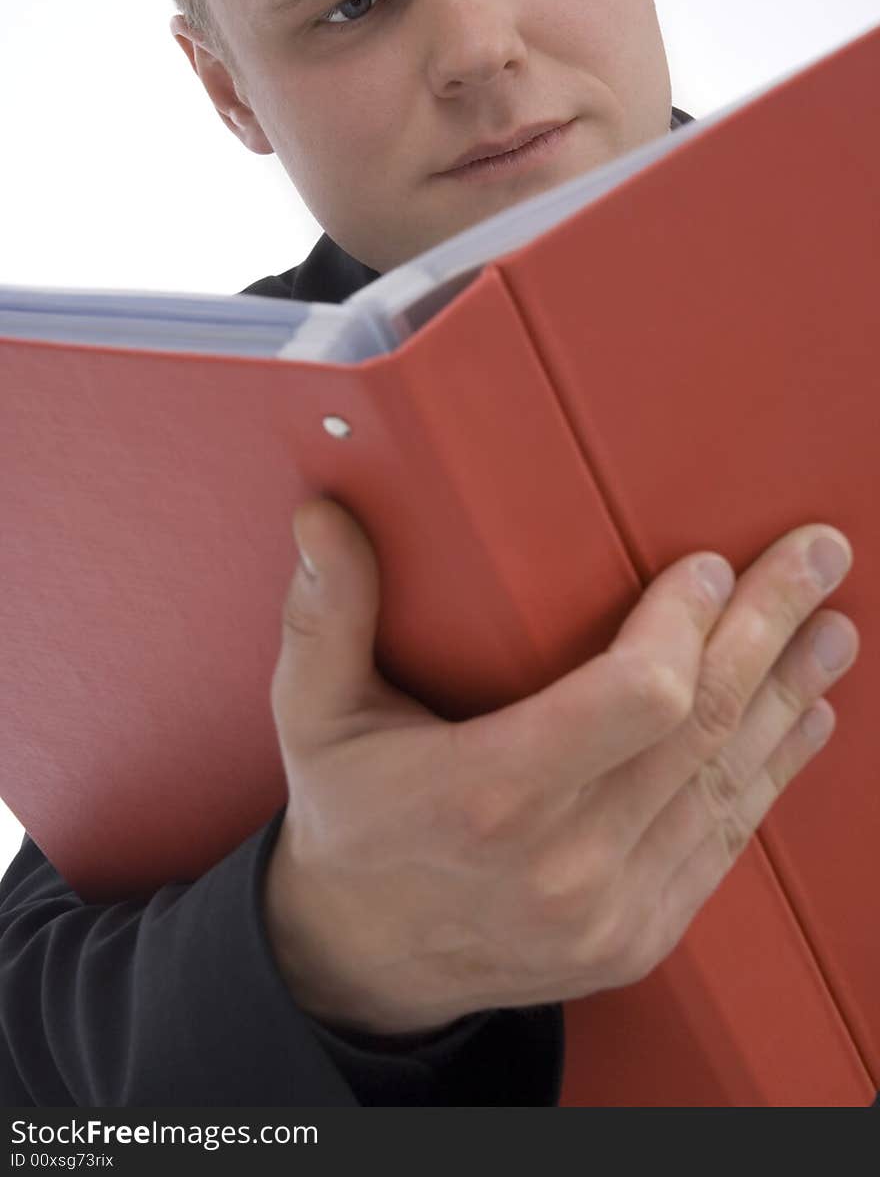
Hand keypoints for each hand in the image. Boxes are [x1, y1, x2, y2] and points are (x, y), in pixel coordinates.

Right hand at [262, 498, 857, 1035]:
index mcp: (490, 794)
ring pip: (730, 784)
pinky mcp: (638, 938)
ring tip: (831, 631)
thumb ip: (324, 613)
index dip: (689, 626)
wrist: (363, 959)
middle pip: (702, 727)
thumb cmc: (348, 817)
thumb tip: (322, 514)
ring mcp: (611, 911)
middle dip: (771, 629)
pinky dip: (773, 774)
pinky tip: (805, 721)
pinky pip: (726, 843)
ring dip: (791, 697)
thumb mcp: (314, 716)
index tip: (710, 564)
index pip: (637, 698)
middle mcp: (564, 862)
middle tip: (818, 558)